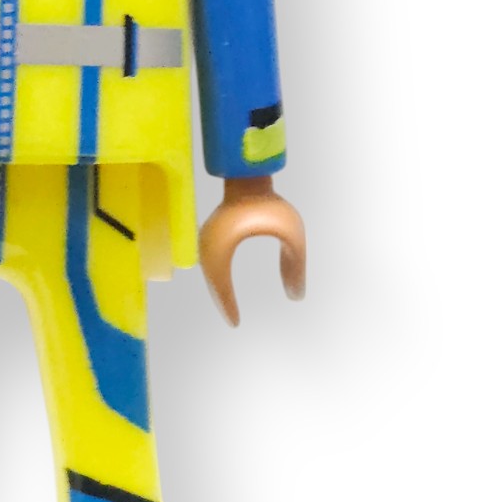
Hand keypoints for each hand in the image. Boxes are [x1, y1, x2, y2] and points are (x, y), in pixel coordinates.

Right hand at [197, 175, 305, 325]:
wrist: (249, 178)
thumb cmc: (270, 204)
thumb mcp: (291, 235)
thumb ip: (296, 265)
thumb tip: (297, 296)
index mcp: (223, 243)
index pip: (220, 284)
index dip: (227, 305)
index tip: (236, 322)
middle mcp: (207, 242)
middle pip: (211, 280)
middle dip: (221, 301)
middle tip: (234, 321)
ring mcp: (205, 235)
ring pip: (209, 272)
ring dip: (218, 290)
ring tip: (229, 308)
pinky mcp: (210, 232)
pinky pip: (211, 262)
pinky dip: (217, 278)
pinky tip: (225, 287)